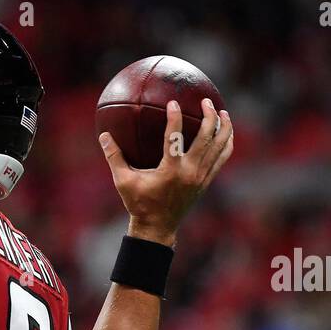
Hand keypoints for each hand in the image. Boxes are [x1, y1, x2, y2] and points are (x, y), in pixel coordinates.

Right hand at [100, 97, 233, 246]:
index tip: (173, 102)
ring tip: (222, 111)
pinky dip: (226, 143)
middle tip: (205, 101)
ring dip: (224, 127)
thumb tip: (103, 135)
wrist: (157, 228)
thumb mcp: (123, 182)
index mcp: (170, 171)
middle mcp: (189, 172)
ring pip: (219, 147)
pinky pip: (222, 159)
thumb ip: (114, 157)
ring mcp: (201, 177)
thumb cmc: (138, 204)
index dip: (174, 118)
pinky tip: (225, 132)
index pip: (174, 138)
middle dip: (208, 116)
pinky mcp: (206, 182)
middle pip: (206, 138)